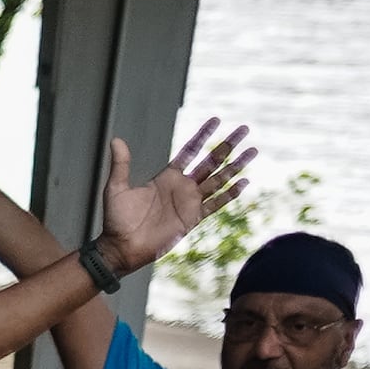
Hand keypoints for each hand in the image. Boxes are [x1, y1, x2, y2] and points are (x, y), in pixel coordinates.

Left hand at [101, 119, 255, 270]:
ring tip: (253, 150)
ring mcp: (189, 202)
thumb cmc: (116, 220)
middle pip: (211, 161)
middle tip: (244, 129)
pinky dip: (230, 194)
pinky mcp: (193, 219)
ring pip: (219, 179)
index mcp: (167, 177)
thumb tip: (116, 140)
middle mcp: (182, 187)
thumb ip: (121, 164)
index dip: (202, 136)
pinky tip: (244, 182)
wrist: (121, 248)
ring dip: (236, 165)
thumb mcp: (117, 188)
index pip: (190, 151)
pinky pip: (216, 204)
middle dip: (227, 145)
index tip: (216, 120)